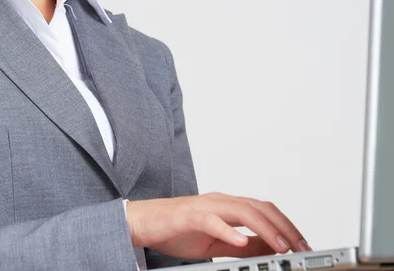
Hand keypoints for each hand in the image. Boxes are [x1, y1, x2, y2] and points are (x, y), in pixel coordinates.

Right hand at [126, 192, 311, 259]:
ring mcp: (206, 205)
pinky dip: (228, 231)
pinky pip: (212, 220)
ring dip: (264, 228)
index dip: (286, 225)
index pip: (264, 211)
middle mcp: (220, 200)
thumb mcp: (217, 242)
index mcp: (228, 206)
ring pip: (242, 210)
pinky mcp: (190, 214)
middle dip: (284, 226)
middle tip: (301, 247)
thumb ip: (243, 243)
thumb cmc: (178, 229)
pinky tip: (240, 242)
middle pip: (259, 207)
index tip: (303, 245)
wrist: (145, 221)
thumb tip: (269, 248)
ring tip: (280, 246)